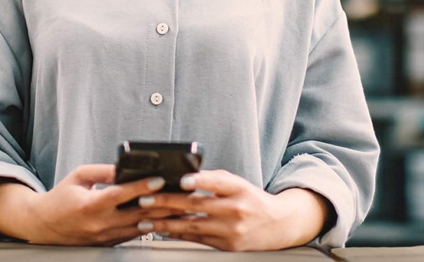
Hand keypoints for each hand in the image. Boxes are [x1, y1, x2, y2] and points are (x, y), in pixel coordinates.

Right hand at [0, 164, 182, 245]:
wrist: (45, 226)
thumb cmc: (61, 198)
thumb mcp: (78, 176)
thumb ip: (102, 171)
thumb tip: (125, 166)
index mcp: (90, 205)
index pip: (121, 195)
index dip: (141, 186)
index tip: (159, 178)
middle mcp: (100, 224)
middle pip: (137, 213)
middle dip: (161, 202)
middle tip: (180, 192)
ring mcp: (106, 237)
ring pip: (140, 226)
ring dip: (161, 216)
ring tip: (179, 205)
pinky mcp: (110, 243)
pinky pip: (134, 234)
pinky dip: (149, 224)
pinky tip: (164, 217)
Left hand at [135, 170, 329, 250]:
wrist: (277, 225)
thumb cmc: (252, 200)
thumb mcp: (238, 183)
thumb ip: (213, 180)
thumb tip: (182, 177)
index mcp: (239, 188)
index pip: (218, 181)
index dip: (200, 180)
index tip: (182, 180)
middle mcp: (236, 209)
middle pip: (198, 205)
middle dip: (167, 202)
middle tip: (145, 199)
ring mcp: (231, 230)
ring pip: (192, 225)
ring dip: (165, 223)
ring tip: (146, 220)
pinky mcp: (227, 245)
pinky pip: (197, 238)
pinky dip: (178, 234)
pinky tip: (163, 230)